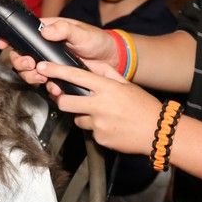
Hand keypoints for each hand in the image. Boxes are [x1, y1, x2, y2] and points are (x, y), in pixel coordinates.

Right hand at [0, 17, 119, 85]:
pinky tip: (56, 88)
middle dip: (21, 63)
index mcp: (47, 31)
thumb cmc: (96, 40)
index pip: (23, 33)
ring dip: (31, 77)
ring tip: (43, 78)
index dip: (10, 38)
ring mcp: (50, 63)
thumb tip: (45, 31)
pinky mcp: (57, 76)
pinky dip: (48, 88)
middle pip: (21, 55)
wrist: (110, 59)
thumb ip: (64, 29)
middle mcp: (45, 47)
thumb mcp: (81, 32)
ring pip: (30, 72)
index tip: (3, 44)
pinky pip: (45, 84)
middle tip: (30, 65)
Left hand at [36, 58, 161, 155]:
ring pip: (77, 118)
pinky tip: (111, 126)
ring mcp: (98, 124)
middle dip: (61, 99)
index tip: (42, 67)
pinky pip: (90, 131)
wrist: (158, 132)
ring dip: (83, 116)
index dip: (55, 71)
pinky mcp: (100, 138)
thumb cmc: (143, 105)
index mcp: (106, 88)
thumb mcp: (125, 83)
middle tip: (66, 98)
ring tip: (103, 115)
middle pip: (65, 101)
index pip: (74, 76)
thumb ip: (105, 71)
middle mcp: (100, 105)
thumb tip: (88, 62)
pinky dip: (96, 128)